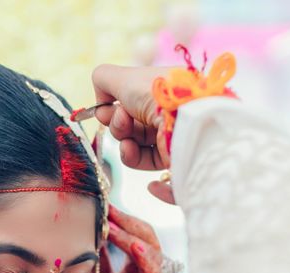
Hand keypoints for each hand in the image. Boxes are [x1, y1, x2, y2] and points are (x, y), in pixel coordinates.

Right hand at [91, 64, 173, 203]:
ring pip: (142, 153)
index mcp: (161, 94)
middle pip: (134, 130)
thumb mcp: (124, 77)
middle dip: (119, 129)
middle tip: (122, 123)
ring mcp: (176, 141)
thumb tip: (101, 103)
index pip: (131, 107)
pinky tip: (146, 177)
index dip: (115, 112)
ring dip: (127, 152)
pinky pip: (161, 178)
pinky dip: (150, 179)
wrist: (188, 119)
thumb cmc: (157, 94)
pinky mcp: (182, 165)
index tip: (106, 112)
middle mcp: (169, 116)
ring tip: (128, 146)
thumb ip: (104, 79)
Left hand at [100, 205, 172, 272]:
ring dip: (131, 235)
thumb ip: (102, 266)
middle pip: (145, 233)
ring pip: (151, 249)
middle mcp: (154, 269)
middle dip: (125, 218)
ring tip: (112, 223)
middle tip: (105, 205)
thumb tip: (88, 242)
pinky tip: (136, 249)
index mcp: (142, 264)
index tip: (99, 203)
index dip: (118, 217)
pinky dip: (148, 260)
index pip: (134, 232)